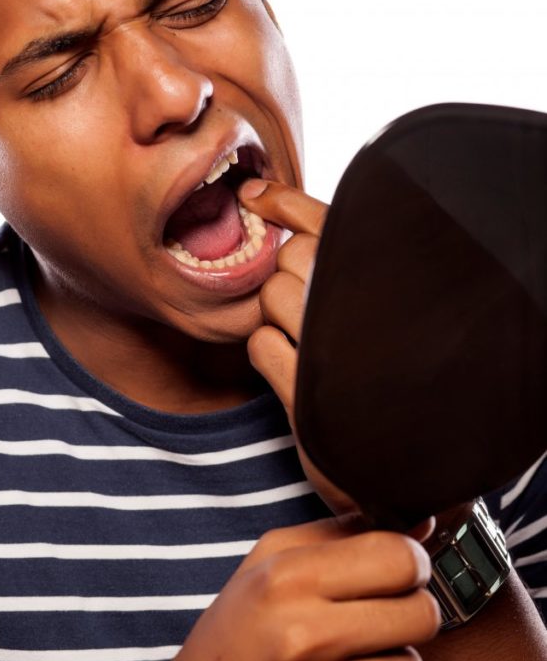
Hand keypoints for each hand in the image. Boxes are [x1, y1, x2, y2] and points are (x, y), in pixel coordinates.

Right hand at [158, 518, 439, 660]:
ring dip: (392, 658)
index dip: (411, 558)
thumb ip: (341, 532)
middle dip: (411, 608)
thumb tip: (421, 524)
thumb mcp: (269, 561)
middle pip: (420, 612)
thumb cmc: (238, 628)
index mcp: (287, 577)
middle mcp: (304, 634)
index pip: (399, 557)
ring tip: (355, 652)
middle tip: (384, 609)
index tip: (400, 566)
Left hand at [238, 179, 356, 513]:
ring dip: (277, 317)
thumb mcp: (369, 301)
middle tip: (308, 308)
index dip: (282, 203)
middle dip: (286, 276)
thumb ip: (329, 249)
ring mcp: (340, 349)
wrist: (406, 464)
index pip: (324, 220)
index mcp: (388, 278)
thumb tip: (258, 195)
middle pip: (289, 257)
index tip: (253, 198)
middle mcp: (367, 306)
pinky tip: (295, 369)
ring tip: (310, 343)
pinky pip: (260, 344)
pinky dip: (267, 353)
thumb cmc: (383, 370)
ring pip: (271, 297)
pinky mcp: (311, 395)